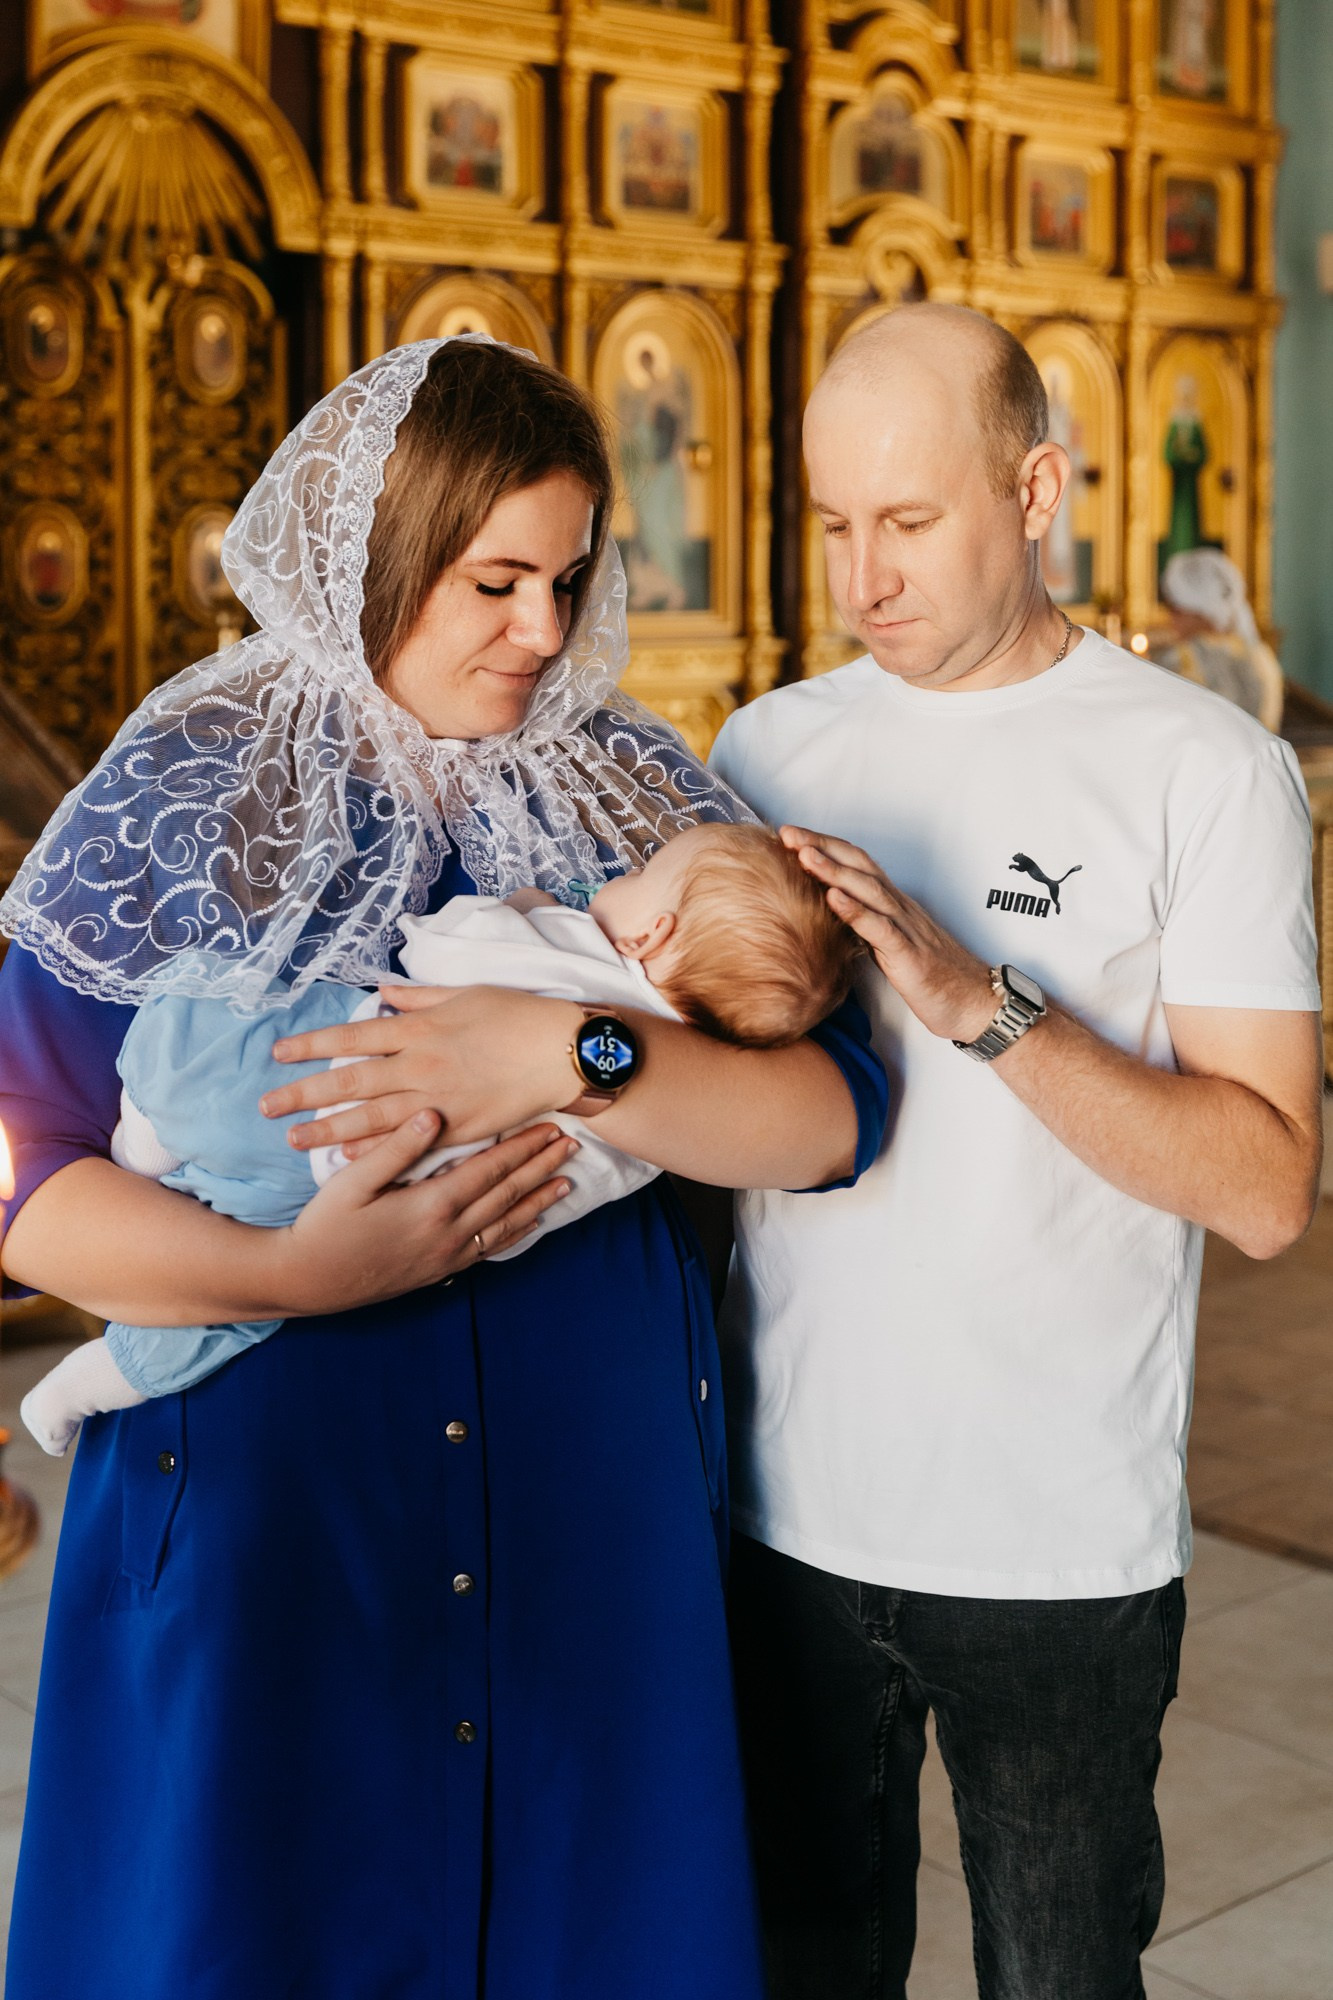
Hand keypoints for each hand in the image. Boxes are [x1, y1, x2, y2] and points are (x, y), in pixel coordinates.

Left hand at [261, 986, 582, 1153]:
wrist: (564, 1053)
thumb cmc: (519, 1016)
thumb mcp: (465, 994)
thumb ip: (419, 997)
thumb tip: (382, 991)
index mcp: (419, 1027)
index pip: (351, 1036)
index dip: (312, 1045)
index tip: (279, 1054)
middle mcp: (419, 1065)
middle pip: (348, 1082)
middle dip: (303, 1094)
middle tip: (266, 1108)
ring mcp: (437, 1100)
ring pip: (369, 1118)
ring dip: (326, 1129)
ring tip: (293, 1140)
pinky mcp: (457, 1129)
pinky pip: (406, 1142)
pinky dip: (373, 1149)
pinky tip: (345, 1157)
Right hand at [266, 1111, 578, 1313]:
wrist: (310, 1281)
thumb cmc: (326, 1224)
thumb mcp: (353, 1180)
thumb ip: (396, 1147)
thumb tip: (434, 1113)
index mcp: (432, 1205)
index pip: (490, 1169)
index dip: (523, 1147)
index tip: (548, 1126)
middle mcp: (449, 1233)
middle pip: (507, 1194)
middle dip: (540, 1167)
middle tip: (570, 1144)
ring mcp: (448, 1256)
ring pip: (507, 1224)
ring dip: (538, 1201)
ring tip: (565, 1182)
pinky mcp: (441, 1271)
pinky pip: (490, 1249)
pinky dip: (516, 1233)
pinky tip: (531, 1223)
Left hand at [782, 825, 996, 1043]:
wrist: (975, 1004)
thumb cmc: (934, 979)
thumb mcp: (890, 949)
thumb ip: (865, 930)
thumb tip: (831, 921)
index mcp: (893, 906)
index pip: (856, 865)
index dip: (825, 848)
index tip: (791, 837)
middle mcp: (899, 908)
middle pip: (858, 866)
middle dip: (821, 846)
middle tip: (786, 832)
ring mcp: (906, 928)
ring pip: (868, 890)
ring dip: (834, 870)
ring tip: (803, 855)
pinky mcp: (909, 955)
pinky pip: (880, 929)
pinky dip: (855, 911)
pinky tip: (832, 899)